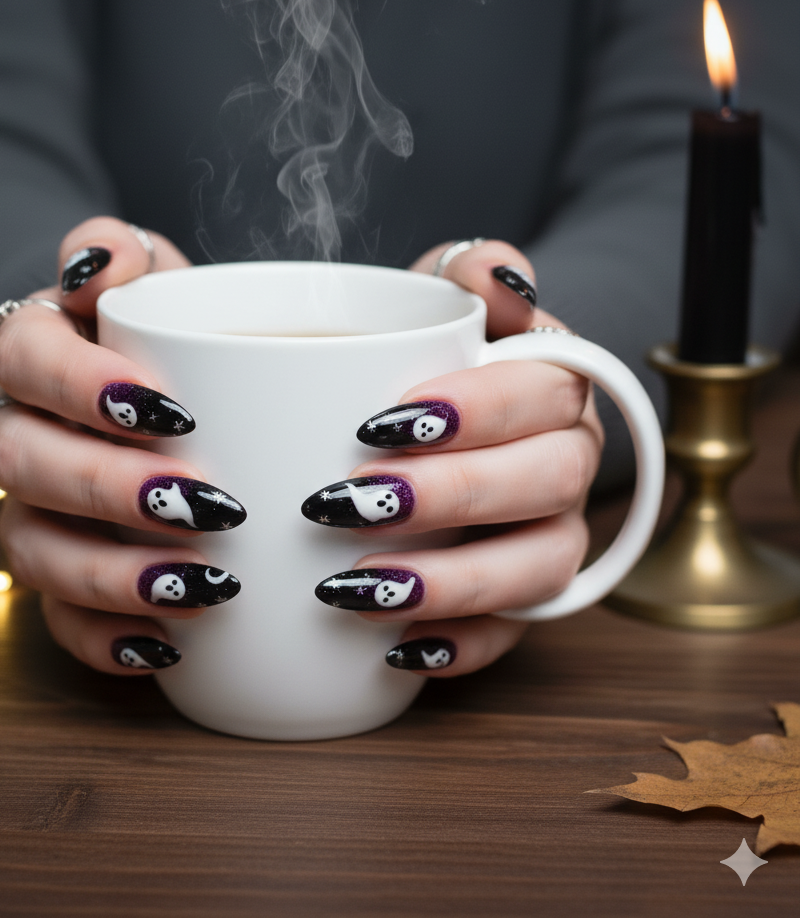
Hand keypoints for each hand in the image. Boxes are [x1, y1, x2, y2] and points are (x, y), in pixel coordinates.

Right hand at [0, 217, 246, 675]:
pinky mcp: (56, 571)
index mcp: (34, 351)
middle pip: (25, 463)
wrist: (148, 385)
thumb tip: (99, 264)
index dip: (83, 385)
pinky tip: (168, 644)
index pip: (26, 357)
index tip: (170, 409)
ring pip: (33, 549)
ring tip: (202, 584)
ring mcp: (30, 509)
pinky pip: (55, 618)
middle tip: (203, 502)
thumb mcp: (150, 274)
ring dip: (110, 574)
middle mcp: (17, 431)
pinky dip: (105, 638)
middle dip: (109, 488)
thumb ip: (121, 252)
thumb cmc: (159, 330)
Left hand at [307, 240, 603, 676]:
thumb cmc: (433, 350)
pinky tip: (397, 647)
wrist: (442, 410)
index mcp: (556, 385)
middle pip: (545, 483)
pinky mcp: (524, 595)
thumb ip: (471, 270)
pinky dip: (460, 645)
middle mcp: (569, 462)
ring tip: (355, 586)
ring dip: (452, 583)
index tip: (378, 421)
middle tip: (348, 501)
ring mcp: (553, 533)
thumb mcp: (440, 293)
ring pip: (539, 567)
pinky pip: (515, 633)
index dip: (473, 410)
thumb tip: (501, 280)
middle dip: (448, 495)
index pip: (544, 393)